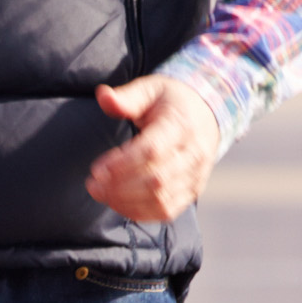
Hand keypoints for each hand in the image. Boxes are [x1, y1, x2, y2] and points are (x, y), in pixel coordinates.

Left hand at [84, 74, 221, 223]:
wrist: (207, 113)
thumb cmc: (171, 101)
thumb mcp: (150, 89)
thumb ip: (126, 97)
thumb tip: (103, 96)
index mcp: (181, 126)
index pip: (152, 151)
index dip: (122, 165)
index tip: (97, 170)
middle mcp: (194, 153)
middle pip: (155, 180)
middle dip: (119, 187)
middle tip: (93, 185)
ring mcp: (196, 176)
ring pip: (161, 200)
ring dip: (126, 202)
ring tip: (102, 194)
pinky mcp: (193, 191)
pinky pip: (167, 211)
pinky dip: (141, 213)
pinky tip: (120, 204)